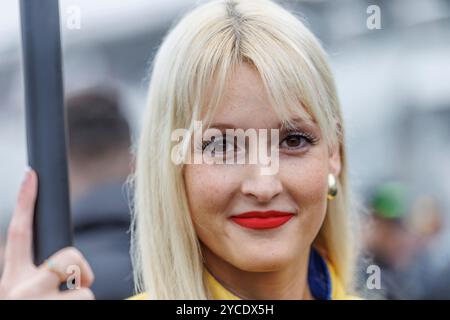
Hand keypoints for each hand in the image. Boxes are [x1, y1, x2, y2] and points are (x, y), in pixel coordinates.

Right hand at [0, 168, 94, 298]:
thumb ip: (38, 279)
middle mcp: (20, 291)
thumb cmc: (33, 313)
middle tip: (77, 288)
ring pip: (85, 286)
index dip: (25, 202)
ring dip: (83, 299)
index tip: (30, 174)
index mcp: (11, 282)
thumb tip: (67, 270)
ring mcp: (39, 303)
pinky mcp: (57, 311)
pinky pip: (91, 300)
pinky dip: (87, 308)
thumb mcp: (26, 298)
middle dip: (81, 268)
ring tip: (66, 311)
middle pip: (69, 255)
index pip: (18, 233)